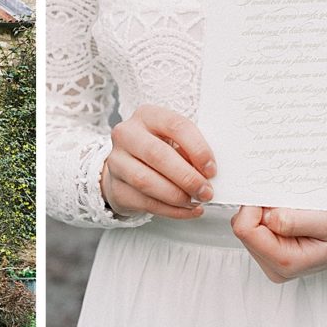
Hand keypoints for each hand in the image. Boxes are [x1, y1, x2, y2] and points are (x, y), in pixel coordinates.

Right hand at [101, 104, 216, 218]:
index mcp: (147, 115)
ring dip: (176, 196)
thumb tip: (207, 173)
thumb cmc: (158, 148)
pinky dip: (170, 210)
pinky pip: (144, 202)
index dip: (197, 149)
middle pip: (157, 154)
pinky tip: (186, 210)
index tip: (211, 169)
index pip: (175, 126)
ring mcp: (117, 161)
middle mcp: (127, 135)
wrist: (126, 165)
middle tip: (205, 191)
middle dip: (186, 177)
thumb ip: (189, 150)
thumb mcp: (173, 139)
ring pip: (146, 181)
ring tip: (195, 201)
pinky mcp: (115, 187)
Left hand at [230, 206, 326, 282]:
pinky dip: (268, 216)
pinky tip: (289, 215)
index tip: (273, 195)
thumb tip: (266, 215)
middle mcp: (275, 267)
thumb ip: (295, 220)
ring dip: (264, 212)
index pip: (245, 229)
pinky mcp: (272, 253)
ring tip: (294, 210)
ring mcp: (272, 261)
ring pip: (247, 227)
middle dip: (260, 209)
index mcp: (286, 262)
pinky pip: (255, 228)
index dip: (254, 207)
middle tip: (288, 202)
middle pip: (242, 228)